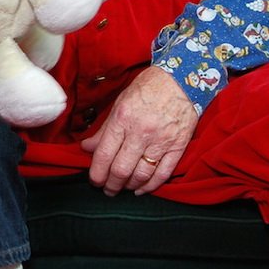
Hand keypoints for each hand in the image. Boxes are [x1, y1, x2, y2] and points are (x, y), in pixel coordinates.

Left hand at [80, 66, 197, 196]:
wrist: (181, 79)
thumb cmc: (148, 88)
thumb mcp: (120, 103)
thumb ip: (103, 129)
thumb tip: (87, 147)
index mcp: (122, 119)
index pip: (104, 155)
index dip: (96, 173)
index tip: (94, 180)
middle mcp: (141, 132)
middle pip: (121, 170)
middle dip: (111, 185)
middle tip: (107, 189)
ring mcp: (161, 141)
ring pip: (141, 175)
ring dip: (129, 186)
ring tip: (123, 187)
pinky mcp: (177, 147)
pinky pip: (163, 174)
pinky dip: (150, 186)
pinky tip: (141, 189)